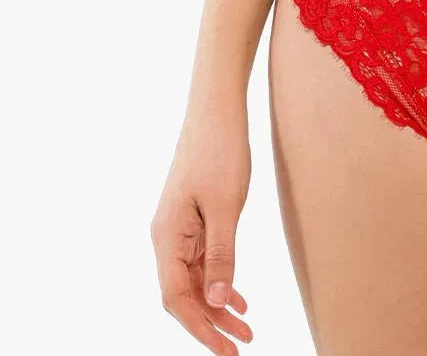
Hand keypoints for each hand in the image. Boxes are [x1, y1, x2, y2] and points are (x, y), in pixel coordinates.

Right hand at [150, 103, 253, 351]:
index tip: (225, 350)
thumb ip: (221, 254)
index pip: (177, 298)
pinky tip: (238, 298)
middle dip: (210, 323)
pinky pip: (202, 260)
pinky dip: (220, 280)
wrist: (217, 108)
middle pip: (184, 294)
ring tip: (246, 328)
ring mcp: (179, 228)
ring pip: (194, 279)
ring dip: (218, 304)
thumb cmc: (220, 150)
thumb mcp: (225, 206)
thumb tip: (218, 300)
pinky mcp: (194, 217)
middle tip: (240, 346)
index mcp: (166, 237)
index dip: (200, 328)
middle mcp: (166, 237)